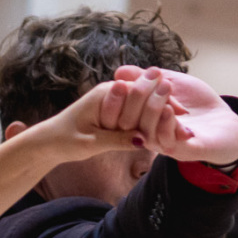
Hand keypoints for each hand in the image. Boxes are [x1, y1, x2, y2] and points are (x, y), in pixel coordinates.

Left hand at [41, 70, 178, 161]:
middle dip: (168, 109)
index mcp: (106, 94)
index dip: (161, 104)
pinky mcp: (118, 114)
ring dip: (164, 118)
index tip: (180, 114)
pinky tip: (169, 135)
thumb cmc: (64, 140)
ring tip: (185, 132)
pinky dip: (153, 124)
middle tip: (189, 122)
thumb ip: (116, 140)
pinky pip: (139, 117)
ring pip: (145, 108)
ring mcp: (117, 103)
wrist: (49, 142)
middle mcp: (114, 93)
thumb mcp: (90, 143)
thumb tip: (142, 140)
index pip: (140, 94)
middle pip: (147, 98)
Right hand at [109, 65, 237, 163]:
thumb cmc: (197, 103)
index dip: (115, 98)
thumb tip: (119, 71)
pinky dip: (165, 123)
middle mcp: (148, 135)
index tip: (122, 81)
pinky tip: (170, 109)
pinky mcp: (182, 151)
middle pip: (128, 122)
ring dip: (153, 107)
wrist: (226, 121)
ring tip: (166, 87)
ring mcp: (163, 144)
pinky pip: (166, 141)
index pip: (117, 113)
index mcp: (140, 120)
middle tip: (153, 77)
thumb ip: (147, 77)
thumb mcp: (171, 82)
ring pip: (146, 130)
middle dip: (137, 96)